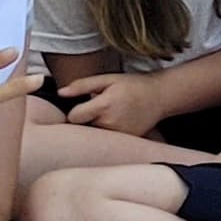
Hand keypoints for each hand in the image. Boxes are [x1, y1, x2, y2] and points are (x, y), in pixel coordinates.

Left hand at [58, 67, 173, 137]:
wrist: (160, 96)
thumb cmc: (133, 85)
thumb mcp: (108, 79)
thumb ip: (82, 85)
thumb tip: (60, 93)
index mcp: (103, 106)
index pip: (74, 117)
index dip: (76, 111)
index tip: (84, 106)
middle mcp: (110, 123)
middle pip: (84, 128)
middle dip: (87, 120)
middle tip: (100, 110)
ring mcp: (119, 134)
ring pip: (95, 135)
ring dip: (97, 127)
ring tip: (111, 115)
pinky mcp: (126, 140)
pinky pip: (108, 140)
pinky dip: (109, 133)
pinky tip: (119, 122)